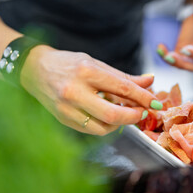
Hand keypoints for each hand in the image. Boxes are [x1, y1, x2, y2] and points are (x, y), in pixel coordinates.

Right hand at [20, 46, 161, 134]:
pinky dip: (105, 125)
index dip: (144, 97)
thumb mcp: (96, 63)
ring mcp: (66, 108)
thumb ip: (123, 76)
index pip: (122, 88)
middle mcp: (75, 91)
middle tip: (143, 113)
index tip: (157, 103)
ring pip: (102, 127)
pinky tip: (108, 115)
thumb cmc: (68, 63)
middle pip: (112, 114)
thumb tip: (150, 81)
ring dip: (120, 123)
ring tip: (123, 112)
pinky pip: (91, 129)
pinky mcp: (62, 119)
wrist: (35, 69)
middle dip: (133, 116)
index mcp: (86, 71)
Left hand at [158, 0, 192, 70]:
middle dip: (181, 64)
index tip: (185, 49)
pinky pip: (172, 58)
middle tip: (170, 56)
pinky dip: (164, 55)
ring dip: (170, 61)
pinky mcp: (180, 50)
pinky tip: (160, 47)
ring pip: (180, 64)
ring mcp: (190, 53)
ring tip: (161, 50)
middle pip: (192, 66)